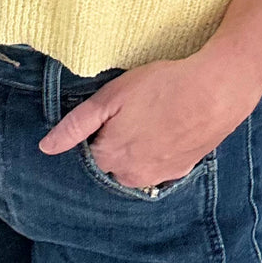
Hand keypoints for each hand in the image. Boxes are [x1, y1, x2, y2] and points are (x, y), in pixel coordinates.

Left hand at [36, 46, 261, 189]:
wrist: (215, 92)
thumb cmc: (161, 87)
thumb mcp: (112, 97)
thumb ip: (76, 124)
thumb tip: (46, 148)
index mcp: (109, 156)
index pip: (86, 152)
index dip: (95, 130)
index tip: (110, 111)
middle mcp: (130, 175)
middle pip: (109, 162)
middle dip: (113, 141)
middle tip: (131, 111)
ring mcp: (158, 176)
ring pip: (133, 167)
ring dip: (134, 149)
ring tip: (150, 118)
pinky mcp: (180, 170)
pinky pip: (158, 167)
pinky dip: (157, 152)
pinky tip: (166, 129)